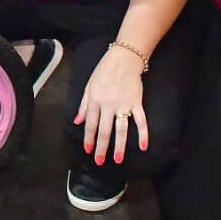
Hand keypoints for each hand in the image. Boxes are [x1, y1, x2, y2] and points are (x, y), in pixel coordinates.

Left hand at [74, 45, 148, 165]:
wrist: (124, 58)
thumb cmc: (104, 71)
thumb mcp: (89, 85)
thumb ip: (83, 105)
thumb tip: (77, 121)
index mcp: (95, 100)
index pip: (91, 124)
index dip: (89, 138)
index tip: (88, 151)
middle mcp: (108, 104)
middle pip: (105, 130)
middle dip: (102, 148)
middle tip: (100, 161)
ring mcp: (123, 104)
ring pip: (121, 129)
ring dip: (119, 146)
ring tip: (118, 159)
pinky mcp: (136, 102)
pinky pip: (140, 120)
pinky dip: (143, 134)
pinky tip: (143, 146)